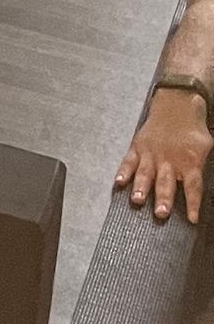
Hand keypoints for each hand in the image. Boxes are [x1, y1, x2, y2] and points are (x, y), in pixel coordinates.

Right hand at [116, 91, 211, 222]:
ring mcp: (152, 153)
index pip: (193, 186)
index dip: (192, 203)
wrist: (177, 104)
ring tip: (137, 200)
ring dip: (141, 188)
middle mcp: (169, 159)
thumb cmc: (192, 130)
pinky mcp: (138, 146)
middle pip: (167, 182)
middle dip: (163, 198)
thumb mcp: (205, 147)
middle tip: (161, 213)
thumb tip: (202, 186)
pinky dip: (124, 171)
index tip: (191, 219)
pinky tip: (119, 182)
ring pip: (146, 173)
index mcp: (189, 161)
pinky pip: (130, 160)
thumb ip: (201, 166)